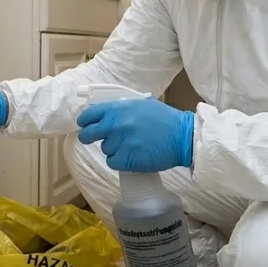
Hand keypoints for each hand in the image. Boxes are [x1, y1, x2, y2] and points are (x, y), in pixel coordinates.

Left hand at [76, 98, 193, 171]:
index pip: (89, 115)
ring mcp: (120, 143)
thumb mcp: (141, 104)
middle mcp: (116, 125)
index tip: (85, 125)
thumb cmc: (164, 119)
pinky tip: (131, 156)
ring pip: (104, 149)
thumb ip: (121, 108)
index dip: (85, 121)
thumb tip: (103, 113)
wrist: (183, 136)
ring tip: (130, 146)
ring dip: (113, 149)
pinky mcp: (127, 159)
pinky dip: (119, 161)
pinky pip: (112, 162)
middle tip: (93, 140)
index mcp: (117, 109)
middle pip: (88, 135)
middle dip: (88, 137)